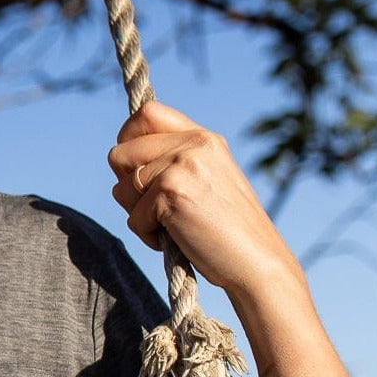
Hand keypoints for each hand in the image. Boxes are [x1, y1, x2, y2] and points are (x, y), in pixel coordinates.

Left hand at [107, 101, 302, 301]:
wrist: (257, 262)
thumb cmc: (226, 230)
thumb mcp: (205, 179)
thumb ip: (172, 160)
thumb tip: (120, 157)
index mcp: (203, 137)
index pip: (146, 113)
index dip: (128, 139)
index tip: (135, 169)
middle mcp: (194, 144)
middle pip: (119, 154)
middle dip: (127, 187)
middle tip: (156, 208)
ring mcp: (183, 165)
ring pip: (121, 188)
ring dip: (138, 215)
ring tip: (173, 224)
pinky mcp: (171, 192)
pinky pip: (133, 217)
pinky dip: (148, 235)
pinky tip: (179, 238)